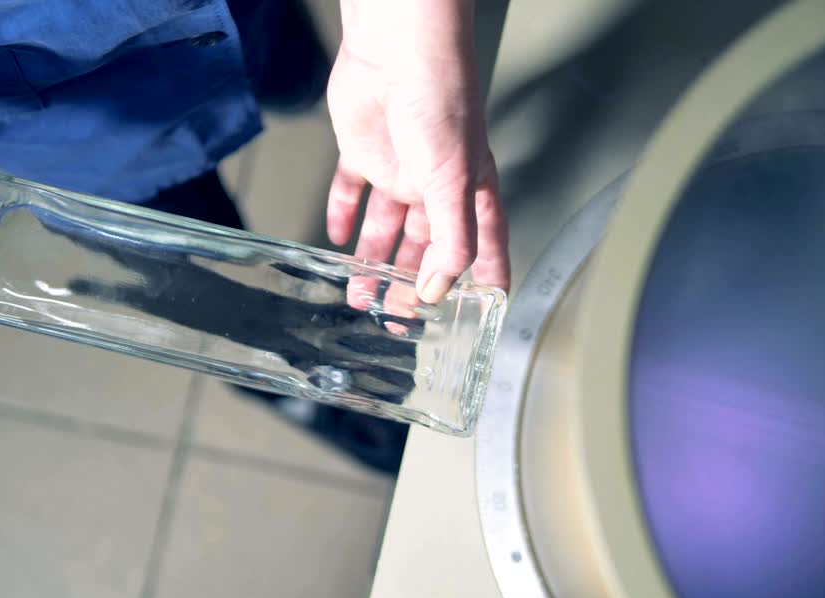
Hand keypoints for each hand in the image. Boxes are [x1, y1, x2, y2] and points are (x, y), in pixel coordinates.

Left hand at [325, 0, 509, 303]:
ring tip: (360, 296)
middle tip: (398, 317)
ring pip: (385, 228)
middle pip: (426, 246)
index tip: (484, 309)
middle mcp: (435, 184)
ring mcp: (398, 169)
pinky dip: (342, 215)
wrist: (398, 53)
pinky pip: (350, 191)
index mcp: (468, 190)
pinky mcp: (362, 152)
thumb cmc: (441, 100)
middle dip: (412, 283)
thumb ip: (451, 239)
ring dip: (373, 262)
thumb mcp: (454, 183)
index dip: (486, 277)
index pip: (484, 244)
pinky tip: (338, 238)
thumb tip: (439, 286)